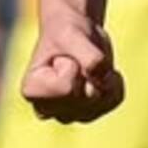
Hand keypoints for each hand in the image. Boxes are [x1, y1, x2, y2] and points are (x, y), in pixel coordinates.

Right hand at [21, 6, 123, 123]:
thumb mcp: (73, 35)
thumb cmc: (67, 32)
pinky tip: (103, 72)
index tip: (62, 56)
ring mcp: (68, 115)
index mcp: (32, 91)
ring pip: (101, 102)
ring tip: (88, 64)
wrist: (77, 33)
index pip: (67, 89)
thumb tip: (104, 78)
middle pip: (86, 98)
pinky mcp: (89, 112)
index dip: (72, 66)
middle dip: (89, 70)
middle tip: (76, 58)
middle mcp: (47, 109)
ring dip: (103, 77)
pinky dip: (115, 82)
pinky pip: (114, 100)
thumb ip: (87, 55)